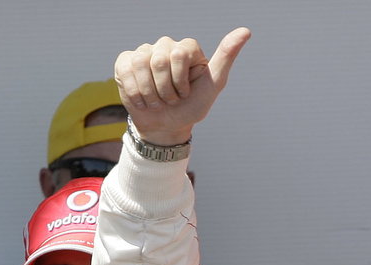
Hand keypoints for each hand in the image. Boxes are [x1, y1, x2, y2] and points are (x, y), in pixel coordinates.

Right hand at [114, 28, 251, 144]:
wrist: (166, 127)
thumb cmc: (191, 107)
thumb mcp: (213, 85)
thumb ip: (226, 58)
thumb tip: (245, 31)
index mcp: (188, 48)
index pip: (179, 53)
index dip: (180, 80)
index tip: (186, 93)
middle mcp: (166, 46)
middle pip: (159, 59)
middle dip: (165, 89)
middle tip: (171, 100)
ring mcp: (144, 52)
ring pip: (140, 64)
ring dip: (150, 93)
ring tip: (157, 101)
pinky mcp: (126, 61)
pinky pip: (125, 70)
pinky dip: (134, 92)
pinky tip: (142, 100)